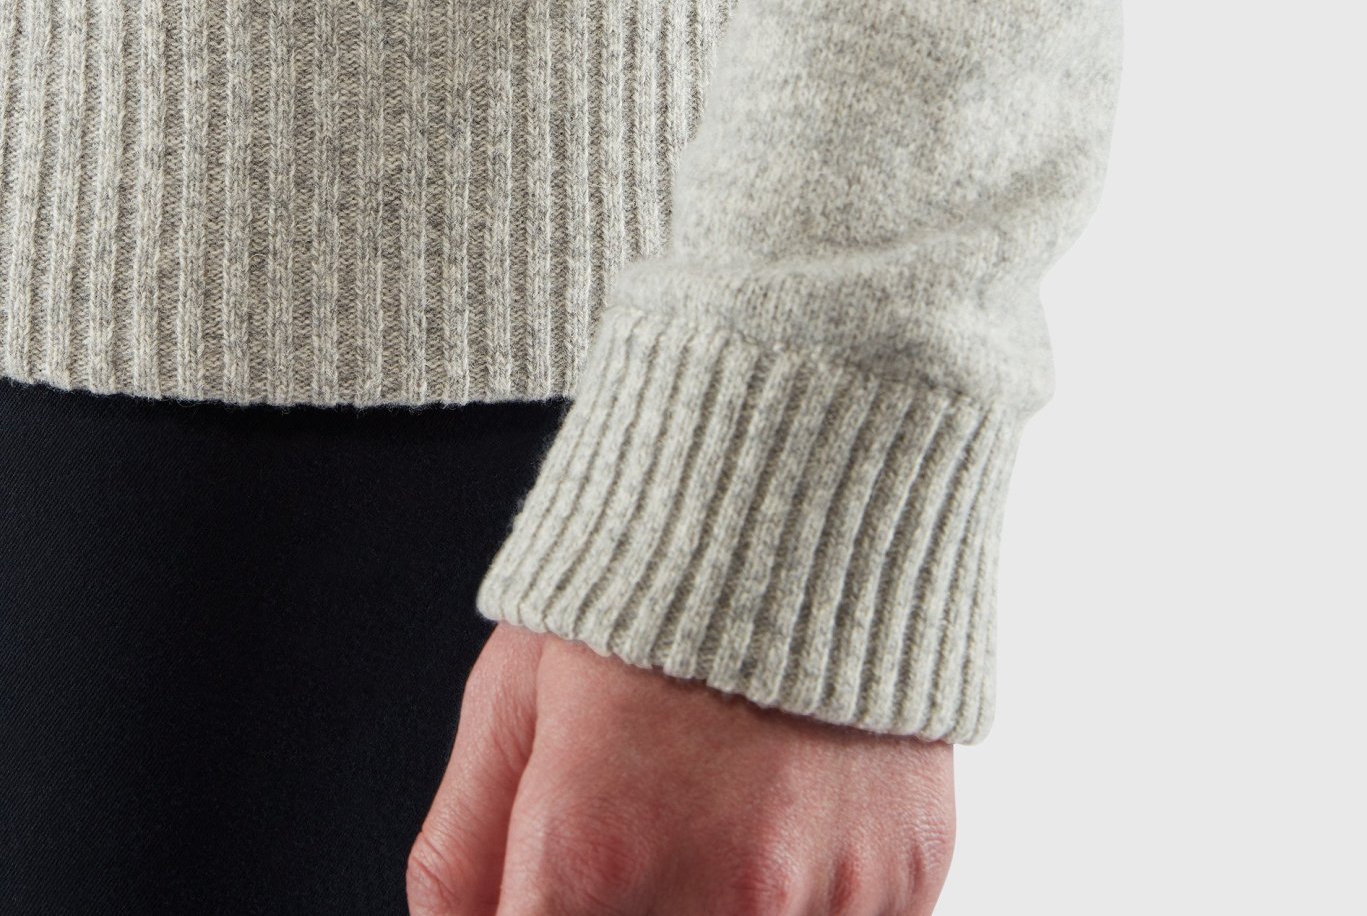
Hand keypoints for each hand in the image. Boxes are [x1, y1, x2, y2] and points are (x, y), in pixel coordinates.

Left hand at [408, 624, 954, 914]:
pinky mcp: (905, 877)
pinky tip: (786, 819)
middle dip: (629, 904)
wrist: (803, 495)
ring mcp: (825, 893)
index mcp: (592, 855)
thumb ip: (457, 860)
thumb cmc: (648, 584)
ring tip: (719, 812)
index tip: (555, 884)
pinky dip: (804, 899)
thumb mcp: (513, 697)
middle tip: (641, 830)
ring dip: (720, 903)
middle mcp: (721, 895)